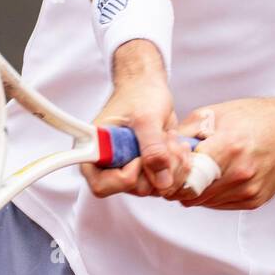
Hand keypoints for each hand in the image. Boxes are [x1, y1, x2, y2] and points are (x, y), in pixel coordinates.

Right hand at [81, 39, 193, 199]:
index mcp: (96, 152)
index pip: (102, 186)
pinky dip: (177, 165)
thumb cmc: (140, 95)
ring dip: (170, 165)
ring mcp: (131, 169)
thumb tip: (162, 181)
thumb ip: (152, 148)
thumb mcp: (146, 118)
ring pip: (154, 186)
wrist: (149, 86)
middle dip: (156, 167)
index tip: (139, 157)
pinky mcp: (148, 169)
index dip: (124, 178)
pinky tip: (177, 145)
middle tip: (165, 140)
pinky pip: (166, 180)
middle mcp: (110, 165)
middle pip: (134, 188)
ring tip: (172, 138)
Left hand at [165, 97, 274, 209]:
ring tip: (197, 168)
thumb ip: (185, 133)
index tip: (165, 166)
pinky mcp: (253, 201)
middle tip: (176, 168)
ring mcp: (248, 190)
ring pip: (202, 202)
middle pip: (190, 193)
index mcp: (228, 147)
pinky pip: (218, 204)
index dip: (169, 173)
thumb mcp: (215, 113)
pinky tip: (216, 175)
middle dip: (177, 183)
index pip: (185, 176)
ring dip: (193, 189)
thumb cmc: (254, 118)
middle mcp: (240, 173)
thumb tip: (160, 150)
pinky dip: (210, 193)